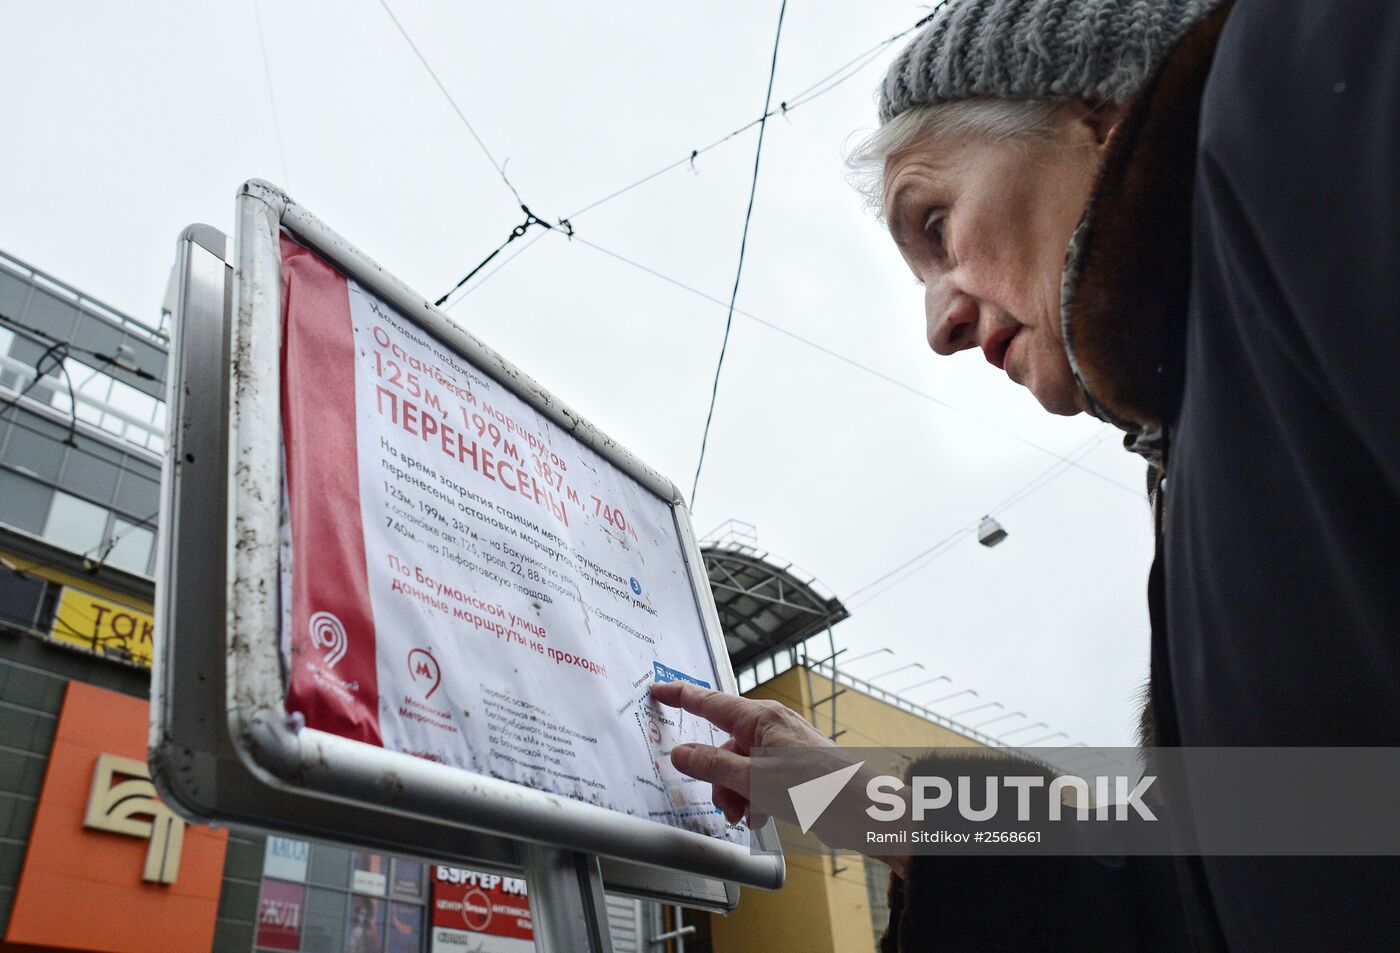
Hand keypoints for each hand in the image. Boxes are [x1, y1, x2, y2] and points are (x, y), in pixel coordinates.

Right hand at [649, 680, 836, 825]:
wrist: (863, 810)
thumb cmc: (819, 788)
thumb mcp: (755, 779)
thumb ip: (713, 765)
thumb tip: (682, 753)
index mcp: (762, 718)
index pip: (710, 702)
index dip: (681, 696)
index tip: (659, 690)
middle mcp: (772, 728)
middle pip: (724, 747)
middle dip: (719, 778)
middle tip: (727, 804)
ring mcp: (783, 748)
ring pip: (740, 767)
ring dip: (737, 794)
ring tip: (750, 815)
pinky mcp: (793, 768)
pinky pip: (759, 778)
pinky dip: (755, 798)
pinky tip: (763, 816)